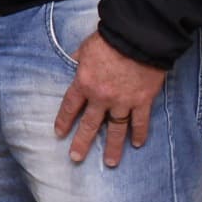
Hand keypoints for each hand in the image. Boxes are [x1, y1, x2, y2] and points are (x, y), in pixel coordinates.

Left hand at [55, 29, 167, 167]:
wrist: (137, 39)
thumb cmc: (109, 41)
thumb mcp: (84, 49)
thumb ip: (77, 60)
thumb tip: (70, 62)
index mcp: (84, 83)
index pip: (70, 107)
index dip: (64, 121)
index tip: (59, 134)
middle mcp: (102, 97)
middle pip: (90, 124)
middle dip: (82, 142)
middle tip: (76, 158)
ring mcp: (123, 101)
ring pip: (117, 129)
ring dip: (113, 147)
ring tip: (110, 163)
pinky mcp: (143, 101)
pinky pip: (141, 122)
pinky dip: (140, 134)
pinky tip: (136, 144)